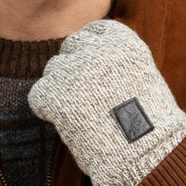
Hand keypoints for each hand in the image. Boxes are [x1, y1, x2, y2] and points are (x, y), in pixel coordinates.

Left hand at [28, 20, 185, 185]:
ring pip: (53, 70)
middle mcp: (98, 49)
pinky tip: (65, 123)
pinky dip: (47, 110)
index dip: (89, 52)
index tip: (92, 70)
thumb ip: (115, 63)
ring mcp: (76, 70)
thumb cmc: (148, 125)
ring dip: (61, 89)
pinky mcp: (57, 95)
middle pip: (71, 49)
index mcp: (124, 42)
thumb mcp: (142, 77)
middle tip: (86, 97)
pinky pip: (38, 96)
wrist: (146, 153)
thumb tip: (90, 61)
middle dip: (75, 70)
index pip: (93, 32)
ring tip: (80, 113)